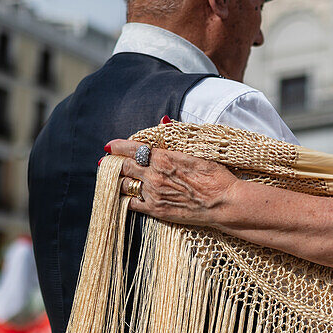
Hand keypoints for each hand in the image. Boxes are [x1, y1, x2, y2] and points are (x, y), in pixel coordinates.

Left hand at [105, 139, 239, 227]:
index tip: (110, 146)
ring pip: (125, 185)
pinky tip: (126, 195)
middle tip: (108, 162)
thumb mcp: (196, 151)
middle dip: (114, 163)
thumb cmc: (215, 175)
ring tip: (117, 178)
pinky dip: (126, 198)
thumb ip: (175, 136)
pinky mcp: (156, 210)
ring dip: (119, 180)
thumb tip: (163, 121)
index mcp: (163, 157)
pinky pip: (131, 204)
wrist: (223, 203)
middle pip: (124, 167)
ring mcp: (153, 194)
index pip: (132, 149)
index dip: (118, 146)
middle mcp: (154, 175)